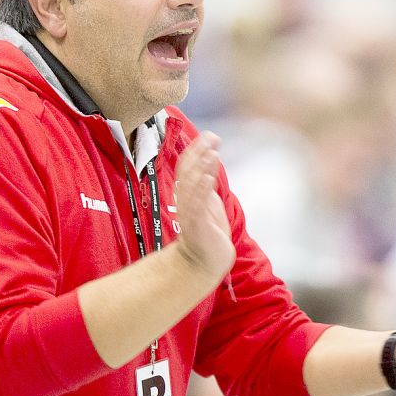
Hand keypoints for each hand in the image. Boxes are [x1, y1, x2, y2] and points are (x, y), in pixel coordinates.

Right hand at [172, 132, 235, 279]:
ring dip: (201, 168)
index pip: (187, 166)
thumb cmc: (208, 229)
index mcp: (187, 192)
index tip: (209, 135)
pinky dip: (202, 190)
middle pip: (187, 172)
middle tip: (211, 137)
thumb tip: (211, 154)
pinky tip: (208, 177)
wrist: (205, 260)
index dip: (196, 149)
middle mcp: (184, 200)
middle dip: (199, 153)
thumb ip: (208, 178)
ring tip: (211, 153)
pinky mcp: (196, 226)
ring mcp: (189, 213)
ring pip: (191, 186)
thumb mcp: (208, 198)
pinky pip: (197, 205)